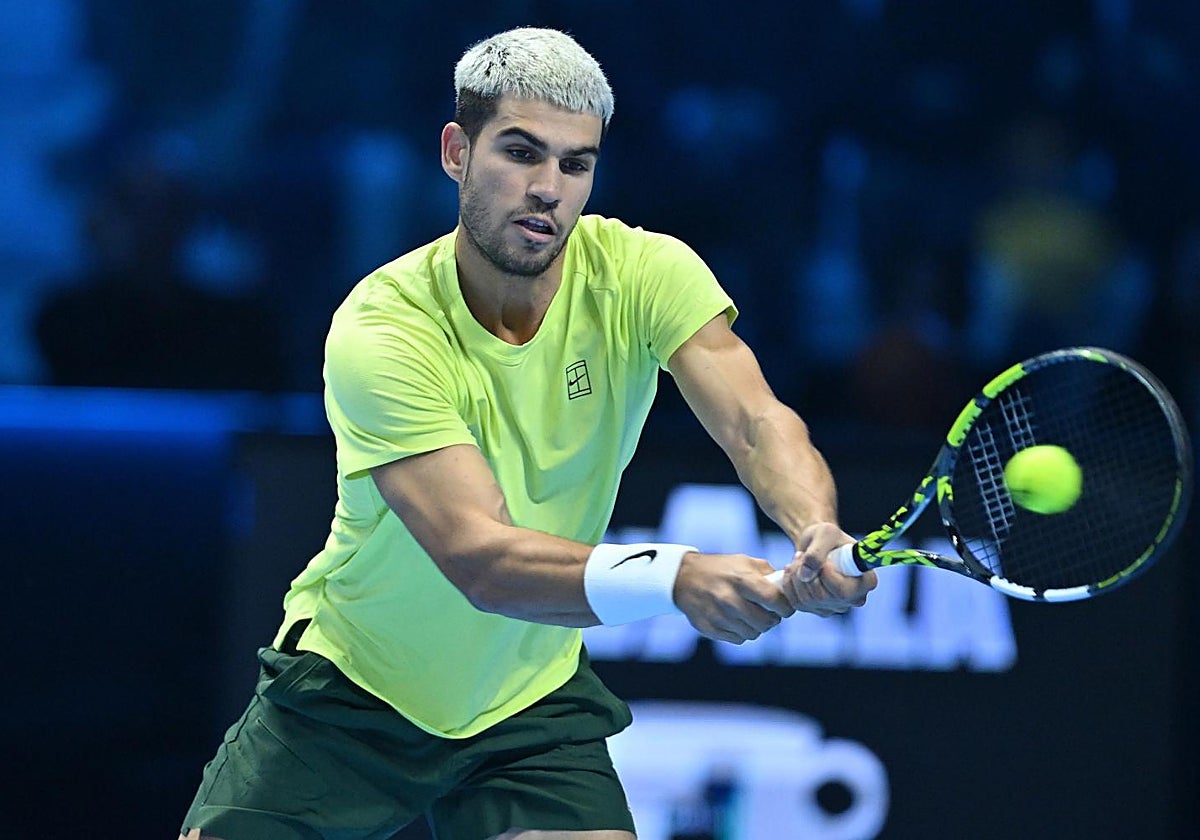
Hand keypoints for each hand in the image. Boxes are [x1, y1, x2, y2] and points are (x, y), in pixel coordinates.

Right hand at [673, 552, 796, 643]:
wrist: (683, 578)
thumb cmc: (720, 568)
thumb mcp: (743, 561)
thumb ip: (768, 573)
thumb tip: (788, 586)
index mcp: (741, 579)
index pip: (774, 601)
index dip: (786, 607)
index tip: (785, 608)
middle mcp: (729, 599)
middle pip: (766, 622)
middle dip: (773, 620)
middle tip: (769, 613)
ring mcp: (718, 616)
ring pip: (753, 633)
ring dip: (757, 627)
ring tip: (751, 616)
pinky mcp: (710, 629)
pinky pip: (738, 639)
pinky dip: (742, 632)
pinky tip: (737, 620)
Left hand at [779, 522, 876, 615]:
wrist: (817, 543)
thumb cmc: (828, 537)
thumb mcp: (825, 534)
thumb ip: (817, 552)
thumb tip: (804, 576)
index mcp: (866, 582)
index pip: (843, 592)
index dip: (825, 576)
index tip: (821, 559)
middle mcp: (853, 599)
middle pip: (822, 597)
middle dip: (805, 573)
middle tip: (801, 555)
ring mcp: (835, 607)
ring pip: (806, 601)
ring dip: (795, 577)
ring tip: (798, 559)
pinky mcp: (817, 609)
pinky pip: (796, 603)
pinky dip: (789, 584)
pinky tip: (792, 570)